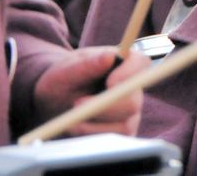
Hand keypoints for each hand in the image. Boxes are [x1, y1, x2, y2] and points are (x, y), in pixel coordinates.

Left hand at [32, 46, 151, 137]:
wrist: (56, 99)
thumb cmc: (65, 77)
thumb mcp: (68, 68)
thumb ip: (88, 63)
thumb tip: (109, 56)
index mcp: (124, 62)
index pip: (140, 63)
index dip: (128, 74)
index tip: (109, 82)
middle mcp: (133, 88)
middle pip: (132, 102)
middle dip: (103, 107)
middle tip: (77, 103)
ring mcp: (130, 113)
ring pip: (123, 125)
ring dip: (92, 123)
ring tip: (72, 116)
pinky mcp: (123, 132)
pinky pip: (113, 140)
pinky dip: (91, 134)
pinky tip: (78, 126)